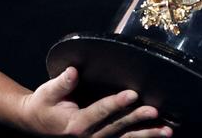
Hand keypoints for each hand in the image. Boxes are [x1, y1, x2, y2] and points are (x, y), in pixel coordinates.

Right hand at [18, 67, 170, 136]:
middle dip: (137, 119)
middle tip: (154, 111)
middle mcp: (87, 137)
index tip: (132, 94)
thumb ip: (62, 82)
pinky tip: (157, 135)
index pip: (99, 112)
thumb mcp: (47, 92)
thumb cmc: (43, 104)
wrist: (36, 123)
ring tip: (166, 131)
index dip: (116, 103)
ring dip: (146, 135)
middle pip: (116, 127)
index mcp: (75, 124)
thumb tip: (74, 70)